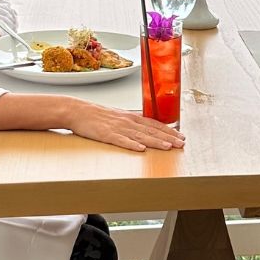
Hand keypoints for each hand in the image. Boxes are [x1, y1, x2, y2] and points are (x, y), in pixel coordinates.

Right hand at [64, 100, 184, 152]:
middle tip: (181, 144)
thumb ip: (131, 123)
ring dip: (155, 142)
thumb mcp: (118, 117)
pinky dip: (131, 144)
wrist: (78, 110)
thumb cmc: (97, 115)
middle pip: (151, 130)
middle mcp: (128, 121)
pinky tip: (141, 149)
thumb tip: (145, 131)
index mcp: (131, 117)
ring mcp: (117, 128)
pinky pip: (120, 140)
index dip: (169, 131)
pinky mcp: (106, 134)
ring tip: (168, 147)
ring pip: (140, 135)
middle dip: (168, 137)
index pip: (155, 124)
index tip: (181, 136)